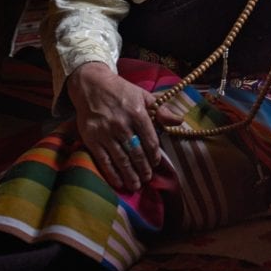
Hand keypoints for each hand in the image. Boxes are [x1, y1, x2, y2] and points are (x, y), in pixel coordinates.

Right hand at [66, 62, 181, 191]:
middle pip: (136, 152)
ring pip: (121, 158)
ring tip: (136, 185)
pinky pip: (103, 160)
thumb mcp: (143, 96)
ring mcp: (106, 132)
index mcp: (137, 113)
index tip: (156, 164)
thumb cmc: (121, 91)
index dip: (154, 155)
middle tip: (148, 179)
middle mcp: (122, 124)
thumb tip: (179, 121)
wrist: (91, 85)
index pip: (150, 140)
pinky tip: (118, 182)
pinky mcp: (91, 138)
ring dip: (130, 174)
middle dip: (143, 168)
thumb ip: (160, 111)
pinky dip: (112, 173)